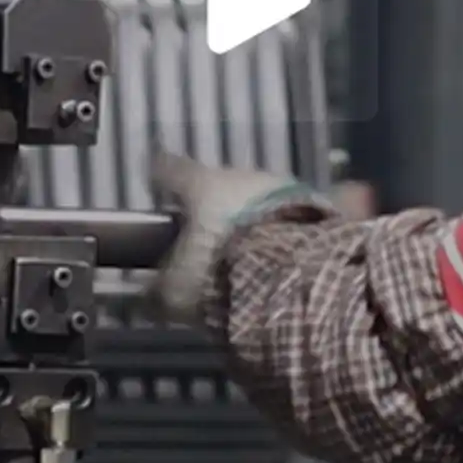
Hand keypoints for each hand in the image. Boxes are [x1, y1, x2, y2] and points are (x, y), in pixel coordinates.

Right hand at [150, 152, 318, 319]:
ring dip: (253, 220)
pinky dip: (284, 230)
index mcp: (201, 185)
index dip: (160, 178)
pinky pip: (292, 214)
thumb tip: (146, 293)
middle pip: (220, 184)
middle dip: (215, 209)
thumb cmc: (222, 272)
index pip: (169, 169)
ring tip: (251, 254)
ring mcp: (282, 185)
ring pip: (259, 199)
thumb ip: (157, 288)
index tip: (157, 185)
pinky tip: (283, 254)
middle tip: (211, 243)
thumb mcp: (177, 291)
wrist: (294, 278)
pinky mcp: (315, 203)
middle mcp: (241, 175)